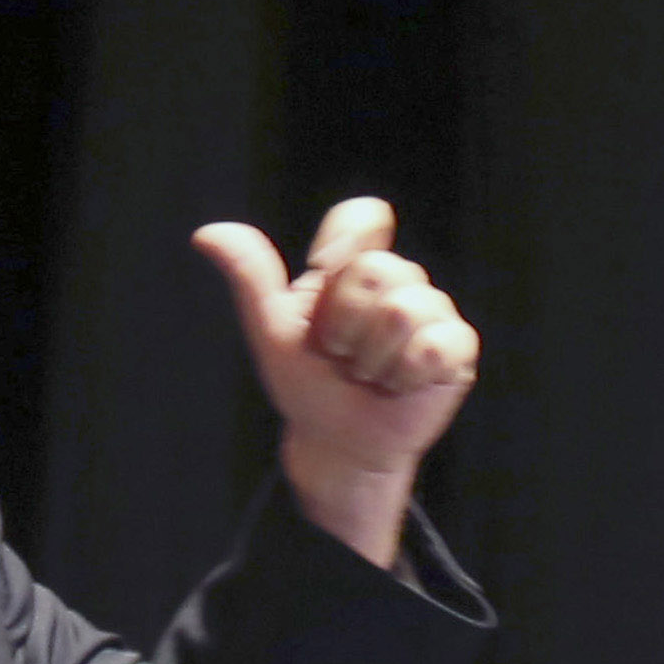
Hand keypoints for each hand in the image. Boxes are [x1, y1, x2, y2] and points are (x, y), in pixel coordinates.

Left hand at [193, 197, 478, 562]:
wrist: (336, 444)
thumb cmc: (308, 387)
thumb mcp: (272, 331)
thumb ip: (250, 277)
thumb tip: (206, 234)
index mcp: (354, 268)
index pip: (364, 219)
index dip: (344, 241)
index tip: (323, 273)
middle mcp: (398, 281)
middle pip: (375, 270)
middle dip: (345, 325)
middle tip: (343, 356)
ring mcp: (432, 312)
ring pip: (402, 310)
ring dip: (372, 358)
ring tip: (370, 375)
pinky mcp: (456, 347)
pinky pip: (436, 344)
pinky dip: (407, 373)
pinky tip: (399, 385)